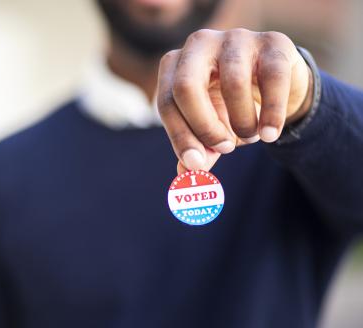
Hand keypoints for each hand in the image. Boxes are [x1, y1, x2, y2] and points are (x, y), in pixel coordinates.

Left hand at [157, 28, 313, 172]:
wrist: (275, 88)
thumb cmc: (233, 108)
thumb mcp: (212, 131)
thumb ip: (200, 150)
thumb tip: (186, 173)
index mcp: (177, 66)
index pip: (167, 102)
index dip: (180, 137)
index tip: (196, 164)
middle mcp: (200, 45)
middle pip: (187, 87)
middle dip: (204, 127)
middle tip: (223, 148)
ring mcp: (236, 38)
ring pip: (233, 84)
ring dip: (243, 123)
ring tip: (251, 136)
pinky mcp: (273, 42)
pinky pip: (272, 80)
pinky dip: (272, 114)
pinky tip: (270, 134)